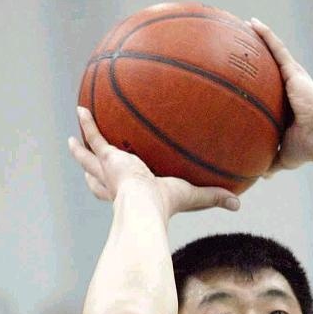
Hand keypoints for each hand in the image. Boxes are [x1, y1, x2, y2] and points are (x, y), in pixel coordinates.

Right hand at [68, 107, 239, 217]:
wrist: (145, 205)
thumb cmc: (166, 206)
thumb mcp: (193, 197)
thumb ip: (214, 196)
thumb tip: (239, 204)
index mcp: (132, 195)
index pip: (122, 193)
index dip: (117, 189)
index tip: (117, 181)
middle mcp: (116, 185)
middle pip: (98, 180)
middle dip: (92, 172)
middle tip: (87, 162)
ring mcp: (108, 171)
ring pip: (89, 160)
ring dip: (80, 152)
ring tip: (73, 140)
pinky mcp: (107, 158)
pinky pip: (95, 136)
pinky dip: (88, 123)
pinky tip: (82, 107)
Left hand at [249, 18, 312, 174]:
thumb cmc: (308, 149)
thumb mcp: (284, 155)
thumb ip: (271, 161)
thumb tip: (261, 175)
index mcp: (287, 104)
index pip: (270, 89)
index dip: (259, 80)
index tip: (245, 74)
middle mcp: (290, 87)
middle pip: (271, 66)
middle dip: (258, 54)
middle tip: (241, 44)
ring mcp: (292, 77)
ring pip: (273, 52)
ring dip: (260, 38)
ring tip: (244, 25)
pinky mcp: (294, 72)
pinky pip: (277, 49)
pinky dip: (266, 36)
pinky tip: (253, 24)